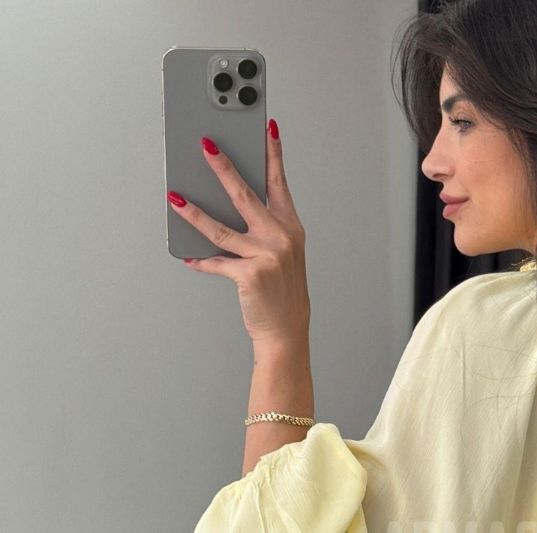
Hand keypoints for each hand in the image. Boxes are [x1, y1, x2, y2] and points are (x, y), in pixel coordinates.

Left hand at [167, 121, 309, 347]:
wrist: (286, 329)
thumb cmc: (281, 290)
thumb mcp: (281, 254)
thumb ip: (260, 228)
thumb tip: (223, 206)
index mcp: (290, 227)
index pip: (279, 182)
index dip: (273, 153)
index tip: (266, 127)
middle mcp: (281, 238)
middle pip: (246, 195)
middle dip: (223, 167)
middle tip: (205, 145)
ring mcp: (266, 256)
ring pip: (221, 227)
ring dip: (194, 211)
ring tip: (175, 196)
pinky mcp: (249, 275)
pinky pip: (216, 261)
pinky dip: (201, 260)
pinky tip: (189, 254)